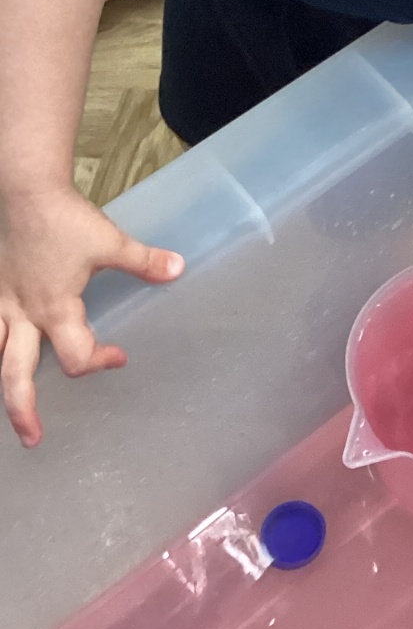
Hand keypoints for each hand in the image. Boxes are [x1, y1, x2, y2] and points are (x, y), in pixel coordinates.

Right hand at [0, 186, 183, 447]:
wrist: (25, 192)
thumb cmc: (64, 219)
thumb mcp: (110, 242)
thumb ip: (144, 262)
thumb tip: (178, 270)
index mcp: (56, 309)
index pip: (77, 355)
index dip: (100, 361)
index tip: (119, 356)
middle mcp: (23, 316)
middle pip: (16, 376)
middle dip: (23, 410)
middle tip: (34, 436)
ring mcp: (1, 304)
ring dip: (0, 383)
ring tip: (9, 409)